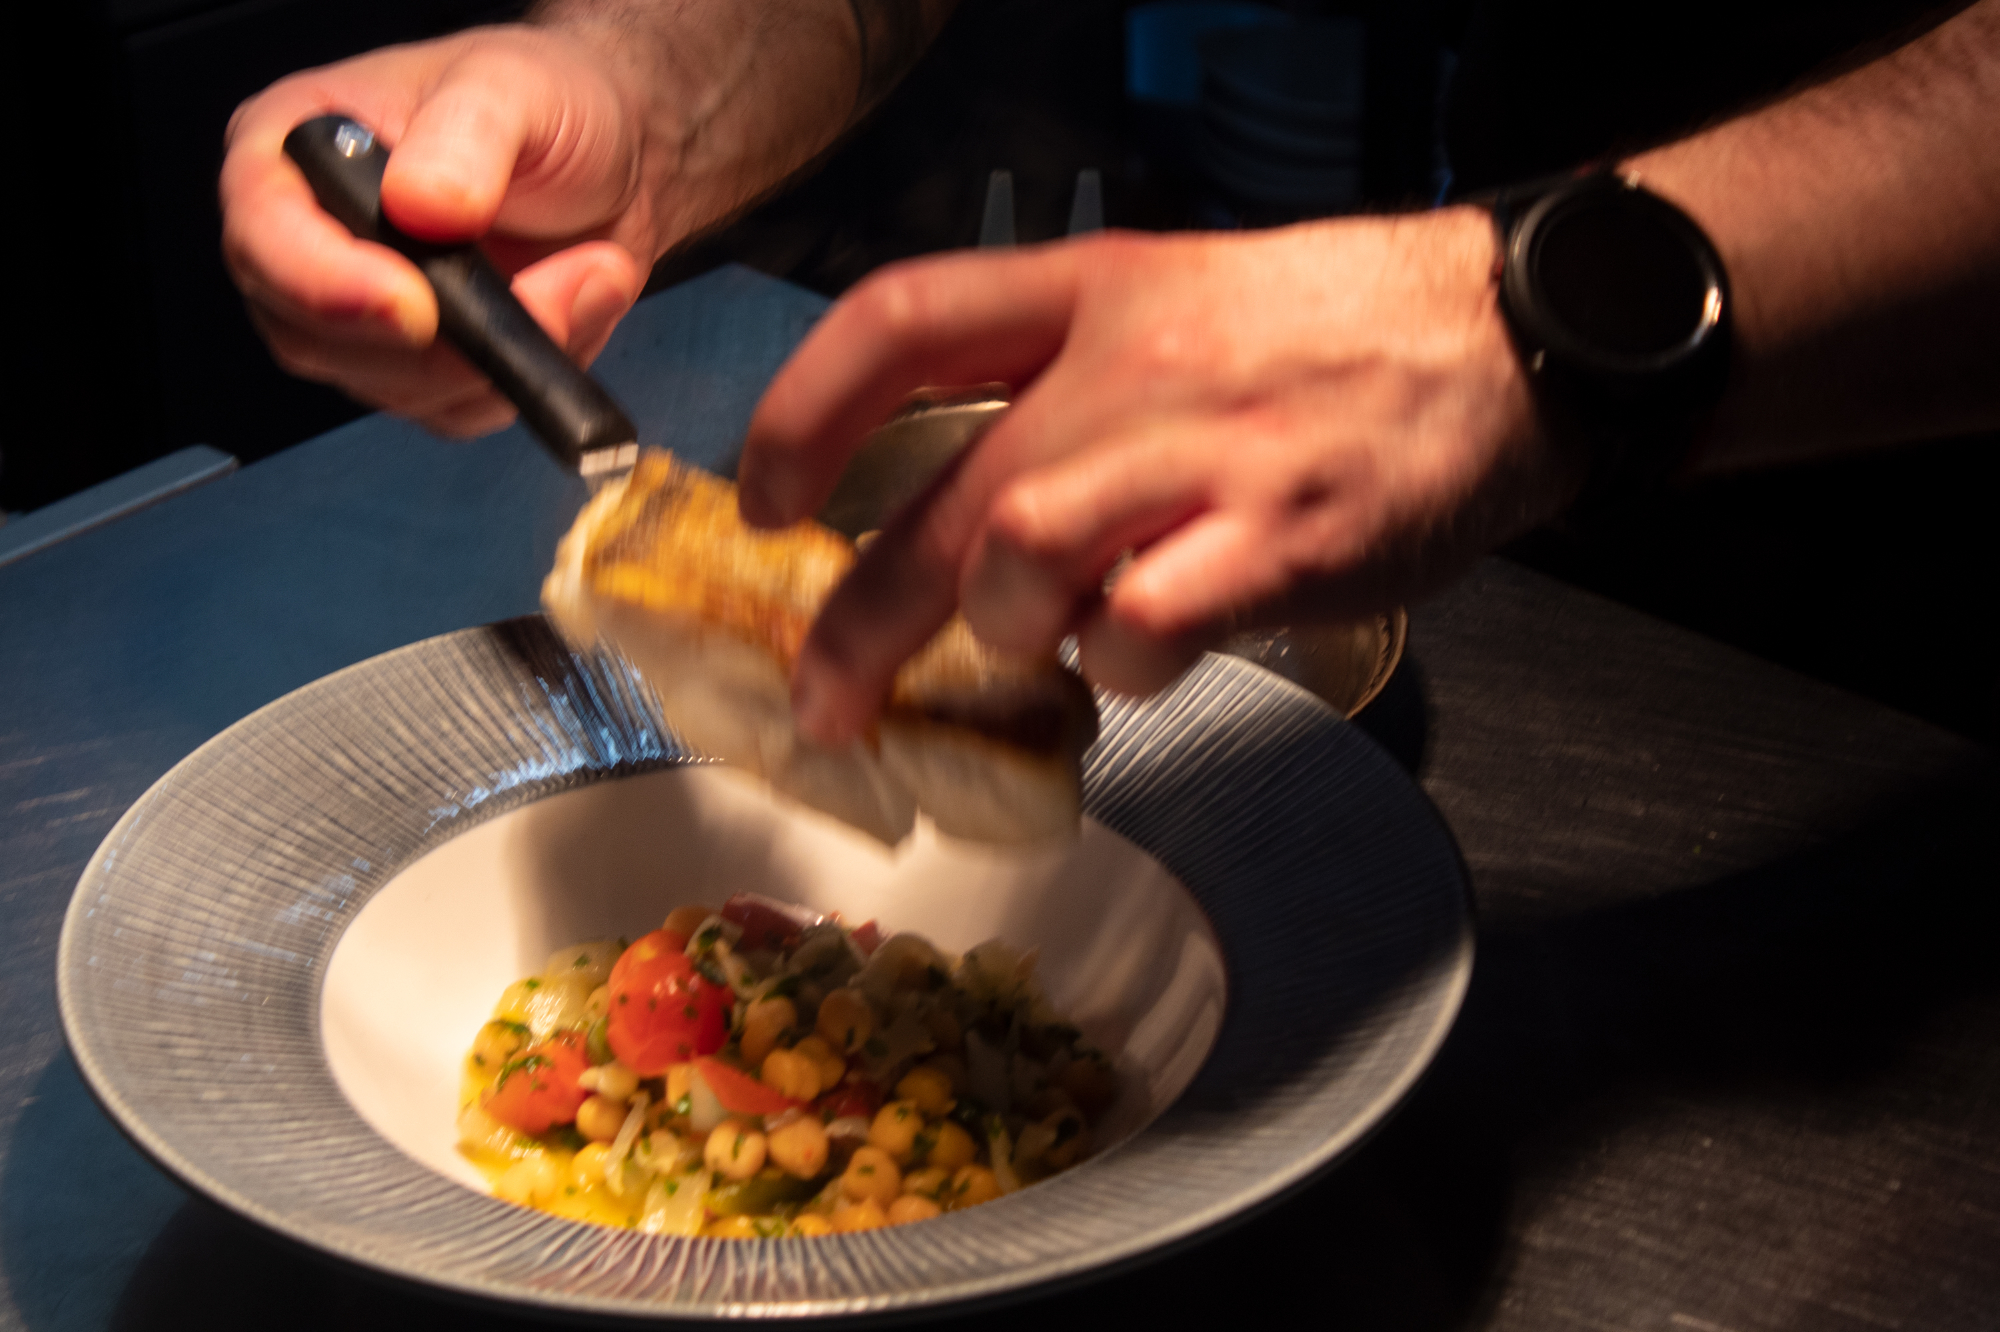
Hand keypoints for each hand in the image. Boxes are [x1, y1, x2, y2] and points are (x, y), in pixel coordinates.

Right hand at [220, 25, 655, 436]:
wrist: (611, 161)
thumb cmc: (544, 104)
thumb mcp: (514, 87)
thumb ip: (466, 136)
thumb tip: (420, 205)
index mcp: (294, 149)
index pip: (262, 233)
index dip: (324, 284)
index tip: (414, 306)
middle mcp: (308, 242)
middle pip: (315, 337)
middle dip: (441, 339)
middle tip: (553, 289)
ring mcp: (360, 317)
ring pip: (396, 387)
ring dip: (504, 354)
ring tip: (589, 272)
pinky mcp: (422, 369)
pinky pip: (458, 410)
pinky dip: (528, 376)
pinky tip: (577, 306)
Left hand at [737, 208, 1580, 743]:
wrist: (1505, 338)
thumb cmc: (1332, 336)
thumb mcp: (1175, 301)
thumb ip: (1058, 383)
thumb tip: (950, 517)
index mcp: (1094, 289)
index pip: (901, 319)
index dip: (802, 414)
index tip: (762, 498)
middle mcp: (1132, 366)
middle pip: (946, 501)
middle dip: (860, 623)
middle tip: (828, 698)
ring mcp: (1203, 455)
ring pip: (1022, 562)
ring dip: (1013, 631)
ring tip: (1055, 640)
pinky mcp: (1275, 542)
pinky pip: (1142, 631)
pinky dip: (1124, 665)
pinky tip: (1152, 649)